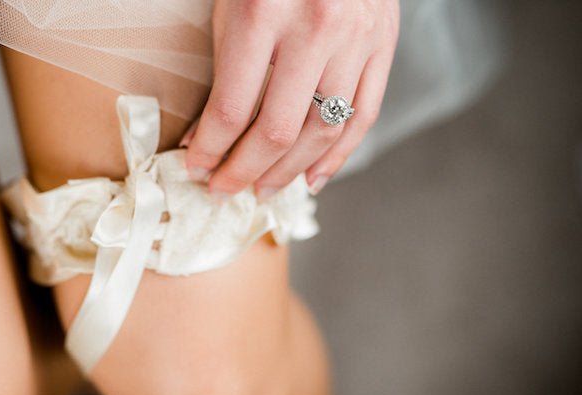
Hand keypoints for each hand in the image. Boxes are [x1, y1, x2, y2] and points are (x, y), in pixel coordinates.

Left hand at [182, 0, 399, 199]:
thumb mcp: (232, 3)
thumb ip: (223, 69)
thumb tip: (208, 136)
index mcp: (261, 14)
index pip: (230, 109)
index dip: (210, 150)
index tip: (197, 169)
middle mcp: (313, 30)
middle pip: (276, 130)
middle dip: (243, 171)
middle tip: (224, 190)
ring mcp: (355, 39)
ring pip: (320, 132)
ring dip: (287, 172)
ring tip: (263, 190)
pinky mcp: (384, 45)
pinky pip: (363, 116)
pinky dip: (338, 157)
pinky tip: (313, 179)